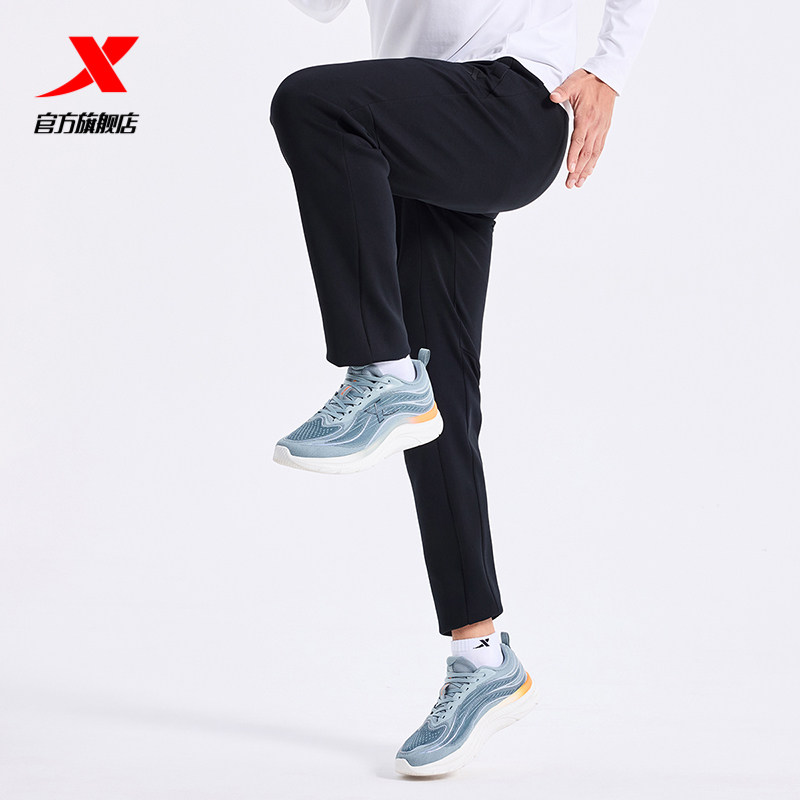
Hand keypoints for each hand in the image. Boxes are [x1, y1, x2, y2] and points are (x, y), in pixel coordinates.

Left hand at [549, 69, 616, 188]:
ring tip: (578, 184)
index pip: (579, 140)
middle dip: (578, 170)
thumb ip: (562, 91)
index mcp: (586, 117)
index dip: (574, 156)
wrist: (607, 76)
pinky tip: (589, 171)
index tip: (570, 169)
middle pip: (586, 152)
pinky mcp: (604, 129)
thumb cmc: (588, 80)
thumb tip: (553, 97)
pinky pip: (599, 148)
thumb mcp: (573, 82)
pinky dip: (594, 162)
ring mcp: (601, 128)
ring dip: (586, 170)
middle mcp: (596, 126)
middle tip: (570, 184)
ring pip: (594, 154)